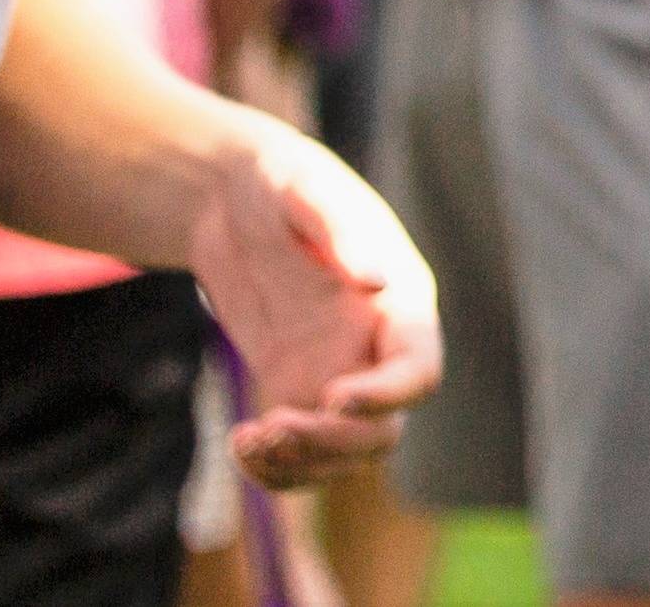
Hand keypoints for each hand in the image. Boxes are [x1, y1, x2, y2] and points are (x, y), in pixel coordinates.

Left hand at [184, 115, 442, 489]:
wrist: (231, 195)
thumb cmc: (280, 181)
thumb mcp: (307, 191)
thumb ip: (343, 232)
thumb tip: (379, 281)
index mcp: (400, 302)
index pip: (418, 369)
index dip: (387, 395)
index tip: (332, 398)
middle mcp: (377, 348)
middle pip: (384, 429)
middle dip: (334, 442)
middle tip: (271, 426)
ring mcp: (338, 372)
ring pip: (344, 454)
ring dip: (302, 464)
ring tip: (247, 441)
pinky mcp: (295, 385)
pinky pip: (302, 451)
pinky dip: (277, 468)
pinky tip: (239, 449)